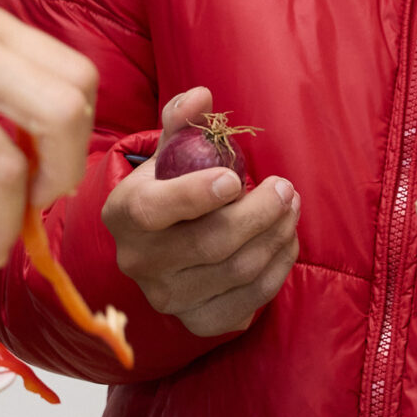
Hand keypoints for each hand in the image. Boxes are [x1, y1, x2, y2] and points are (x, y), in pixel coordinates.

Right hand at [102, 87, 299, 337]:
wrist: (157, 248)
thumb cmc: (166, 189)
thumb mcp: (165, 153)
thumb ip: (180, 121)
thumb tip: (201, 95)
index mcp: (124, 215)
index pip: (154, 211)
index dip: (196, 195)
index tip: (235, 178)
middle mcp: (139, 262)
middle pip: (209, 243)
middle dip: (259, 213)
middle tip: (286, 189)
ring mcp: (168, 298)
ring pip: (236, 271)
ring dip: (276, 237)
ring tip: (291, 209)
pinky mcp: (197, 322)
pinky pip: (249, 301)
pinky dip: (277, 270)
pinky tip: (285, 243)